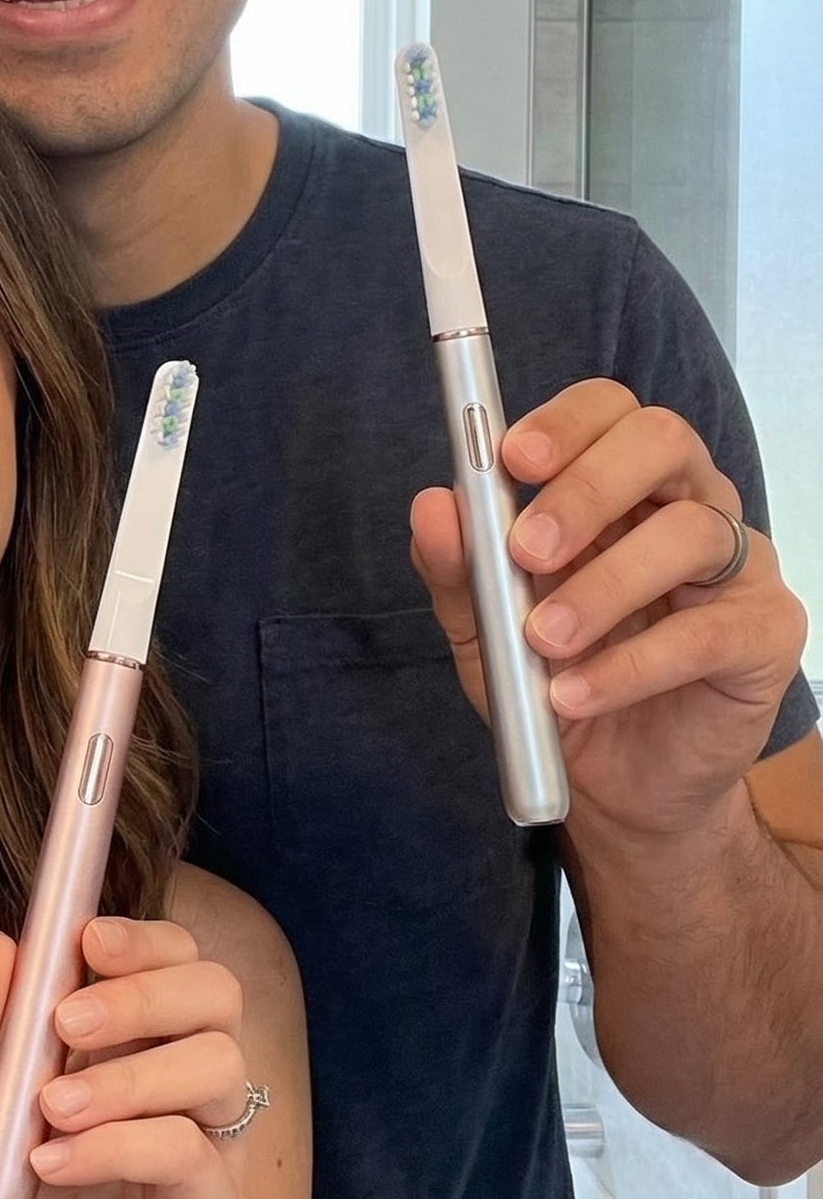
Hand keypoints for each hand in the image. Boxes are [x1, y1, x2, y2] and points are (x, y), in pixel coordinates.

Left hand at [0, 915, 251, 1198]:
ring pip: (218, 1066)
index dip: (146, 937)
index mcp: (137, 1052)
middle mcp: (185, 1093)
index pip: (178, 963)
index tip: (86, 936)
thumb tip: (4, 944)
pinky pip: (193, 1155)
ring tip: (51, 1108)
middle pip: (216, 995)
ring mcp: (208, 1156)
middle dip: (144, 989)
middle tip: (69, 1019)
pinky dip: (120, 1145)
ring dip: (127, 1074)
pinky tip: (57, 1163)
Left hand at [411, 378, 808, 837]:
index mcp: (620, 486)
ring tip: (542, 641)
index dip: (565, 423)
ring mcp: (736, 566)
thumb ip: (461, 570)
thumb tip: (434, 506)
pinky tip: (576, 693)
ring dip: (602, 587)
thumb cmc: (557, 683)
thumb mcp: (486, 632)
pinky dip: (631, 665)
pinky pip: (708, 632)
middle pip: (662, 441)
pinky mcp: (765, 634)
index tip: (512, 460)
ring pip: (689, 533)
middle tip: (526, 551)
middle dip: (587, 489)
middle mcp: (686, 505)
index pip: (610, 411)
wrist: (616, 788)